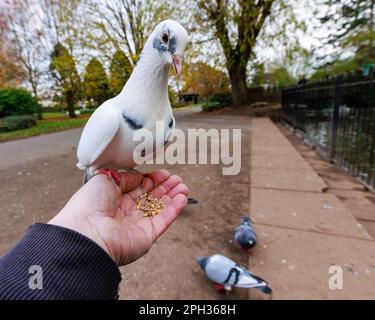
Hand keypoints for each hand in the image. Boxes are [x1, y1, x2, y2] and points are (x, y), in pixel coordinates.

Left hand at [49, 170, 188, 265]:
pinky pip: (164, 220)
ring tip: (183, 186)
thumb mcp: (104, 179)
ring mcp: (138, 225)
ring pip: (160, 208)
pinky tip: (182, 198)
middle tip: (176, 179)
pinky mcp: (147, 235)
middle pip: (151, 197)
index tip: (162, 173)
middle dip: (165, 187)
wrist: (87, 232)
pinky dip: (174, 209)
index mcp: (114, 199)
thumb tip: (139, 176)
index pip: (139, 188)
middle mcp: (127, 212)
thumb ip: (125, 177)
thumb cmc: (89, 205)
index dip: (152, 179)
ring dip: (173, 197)